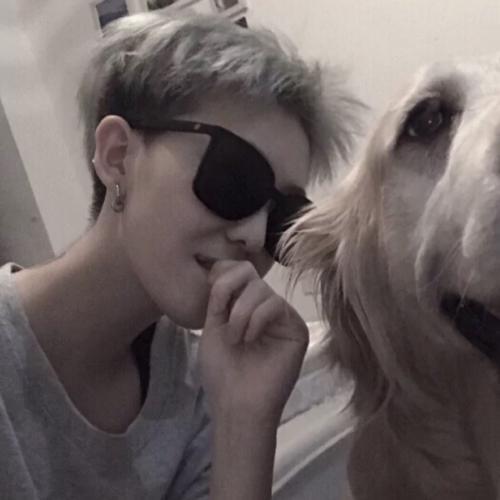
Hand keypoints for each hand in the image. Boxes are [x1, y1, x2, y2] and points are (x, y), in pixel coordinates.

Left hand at [199, 260, 308, 426]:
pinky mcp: (296, 329)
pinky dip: (257, 319)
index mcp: (244, 306)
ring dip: (241, 313)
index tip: (212, 293)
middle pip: (250, 276)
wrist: (236, 405)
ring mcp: (282, 318)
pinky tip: (250, 340)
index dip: (225, 274)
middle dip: (230, 295)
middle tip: (223, 323)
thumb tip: (220, 266)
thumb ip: (218, 297)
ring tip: (236, 339)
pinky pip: (276, 305)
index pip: (239, 271)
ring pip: (262, 289)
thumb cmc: (221, 371)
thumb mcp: (212, 327)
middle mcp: (265, 308)